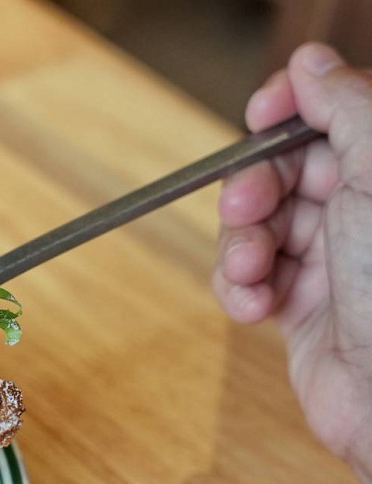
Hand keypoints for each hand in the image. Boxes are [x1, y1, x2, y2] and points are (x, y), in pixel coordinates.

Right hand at [214, 42, 371, 483]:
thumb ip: (346, 109)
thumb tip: (311, 62)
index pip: (332, 114)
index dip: (291, 107)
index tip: (261, 111)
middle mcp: (363, 211)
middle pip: (282, 169)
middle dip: (253, 186)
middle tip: (248, 205)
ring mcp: (332, 260)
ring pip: (256, 225)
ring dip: (240, 244)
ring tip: (251, 270)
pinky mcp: (300, 307)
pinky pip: (247, 279)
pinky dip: (238, 289)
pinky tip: (254, 305)